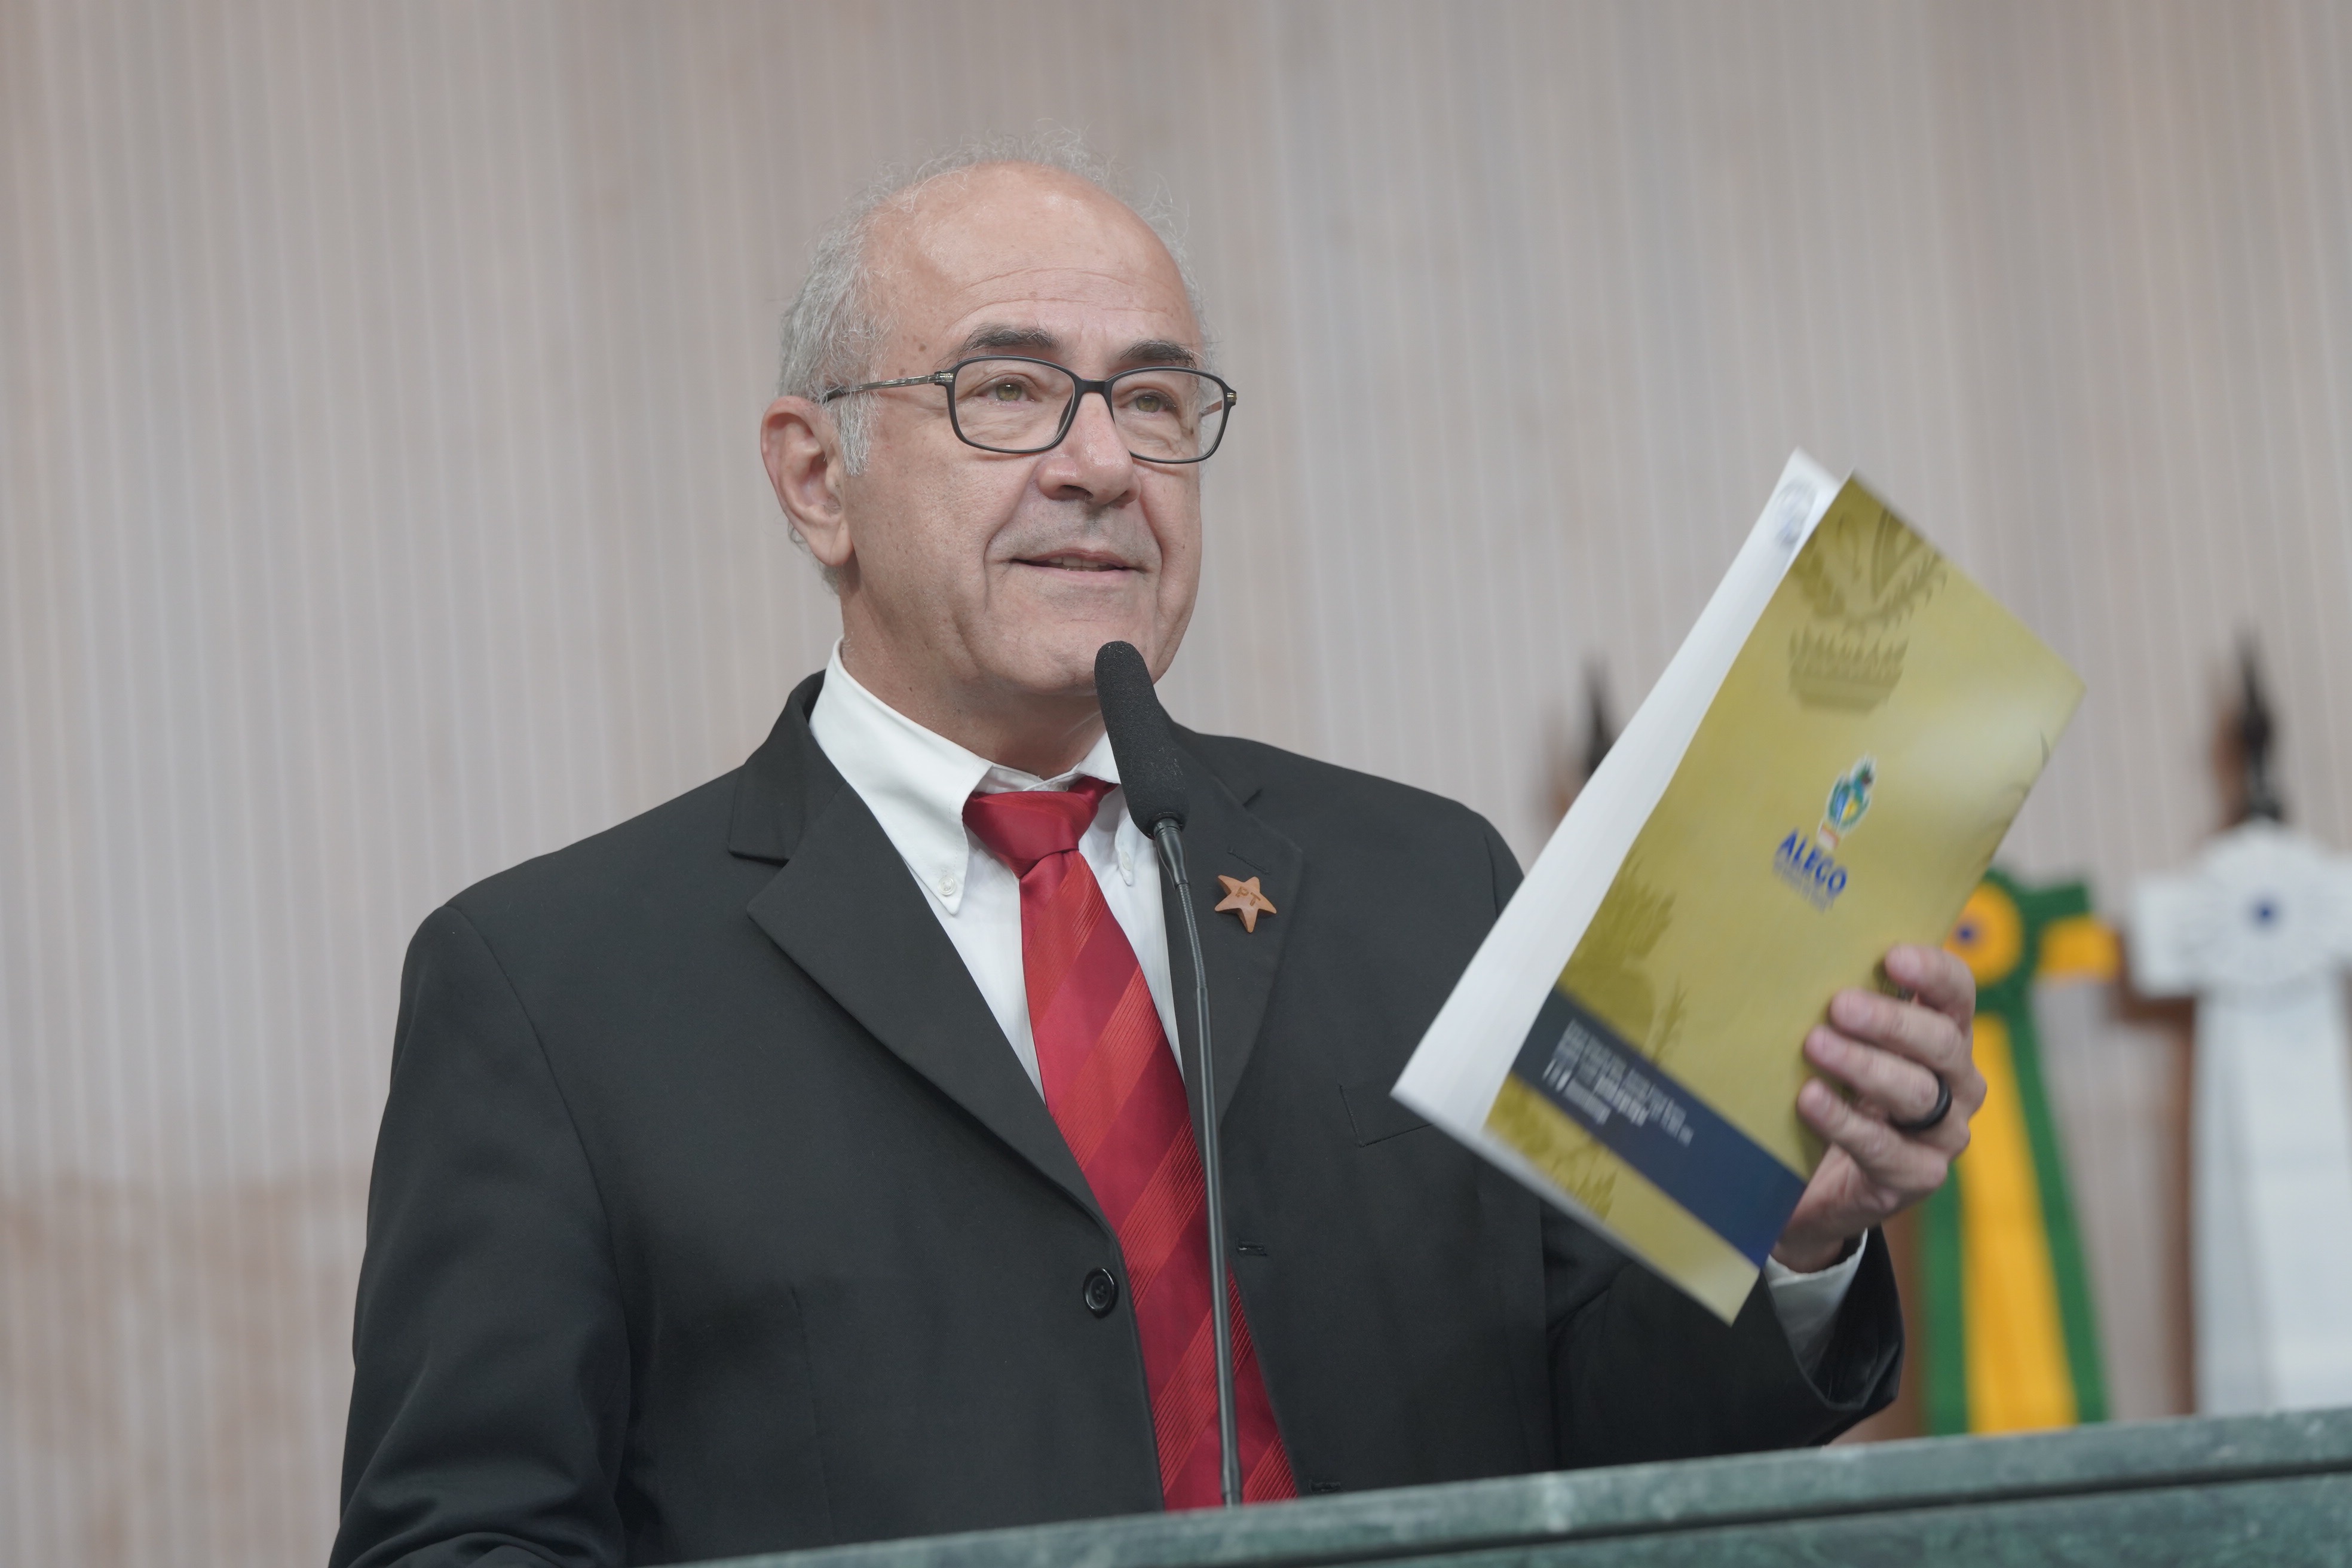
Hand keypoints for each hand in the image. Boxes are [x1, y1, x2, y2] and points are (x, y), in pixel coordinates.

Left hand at [1771, 943, 1982, 1272]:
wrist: (1821, 1184)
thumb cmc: (1833, 1092)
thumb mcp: (1840, 1045)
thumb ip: (1837, 1008)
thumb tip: (1791, 957)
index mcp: (1943, 1036)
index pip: (1955, 993)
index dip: (1933, 972)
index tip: (1893, 956)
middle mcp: (1957, 1083)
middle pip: (1940, 1042)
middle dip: (1890, 1022)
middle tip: (1840, 1006)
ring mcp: (1944, 1133)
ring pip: (1917, 1094)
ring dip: (1865, 1066)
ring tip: (1816, 1045)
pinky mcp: (1917, 1176)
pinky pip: (1884, 1147)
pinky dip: (1844, 1121)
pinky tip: (1810, 1099)